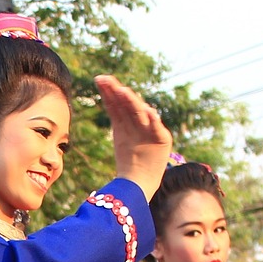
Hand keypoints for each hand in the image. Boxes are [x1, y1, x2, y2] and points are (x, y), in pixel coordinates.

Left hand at [97, 75, 172, 198]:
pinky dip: (153, 121)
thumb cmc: (128, 163)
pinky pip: (157, 129)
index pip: (117, 103)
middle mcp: (140, 122)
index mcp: (128, 122)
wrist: (139, 182)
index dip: (109, 91)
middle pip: (127, 104)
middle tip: (107, 80)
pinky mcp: (163, 140)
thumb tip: (111, 91)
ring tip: (122, 91)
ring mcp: (151, 130)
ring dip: (131, 102)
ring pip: (140, 113)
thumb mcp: (120, 136)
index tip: (99, 78)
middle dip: (117, 91)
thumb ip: (118, 116)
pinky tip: (148, 112)